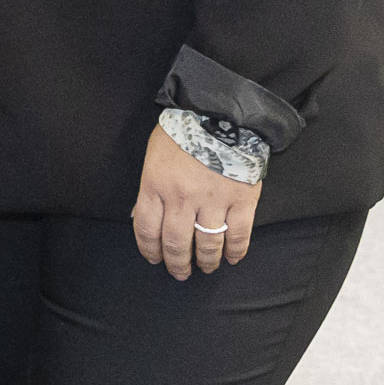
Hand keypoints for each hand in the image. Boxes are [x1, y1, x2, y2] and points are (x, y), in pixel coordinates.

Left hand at [133, 124, 257, 278]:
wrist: (220, 111)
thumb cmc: (182, 131)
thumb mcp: (153, 155)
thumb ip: (149, 188)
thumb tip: (142, 218)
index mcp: (156, 185)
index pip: (146, 229)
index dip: (149, 249)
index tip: (154, 258)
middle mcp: (182, 198)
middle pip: (176, 243)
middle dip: (177, 263)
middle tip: (180, 273)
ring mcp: (213, 201)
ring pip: (208, 244)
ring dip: (206, 261)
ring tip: (206, 268)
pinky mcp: (241, 201)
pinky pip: (239, 235)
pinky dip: (235, 251)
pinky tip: (231, 258)